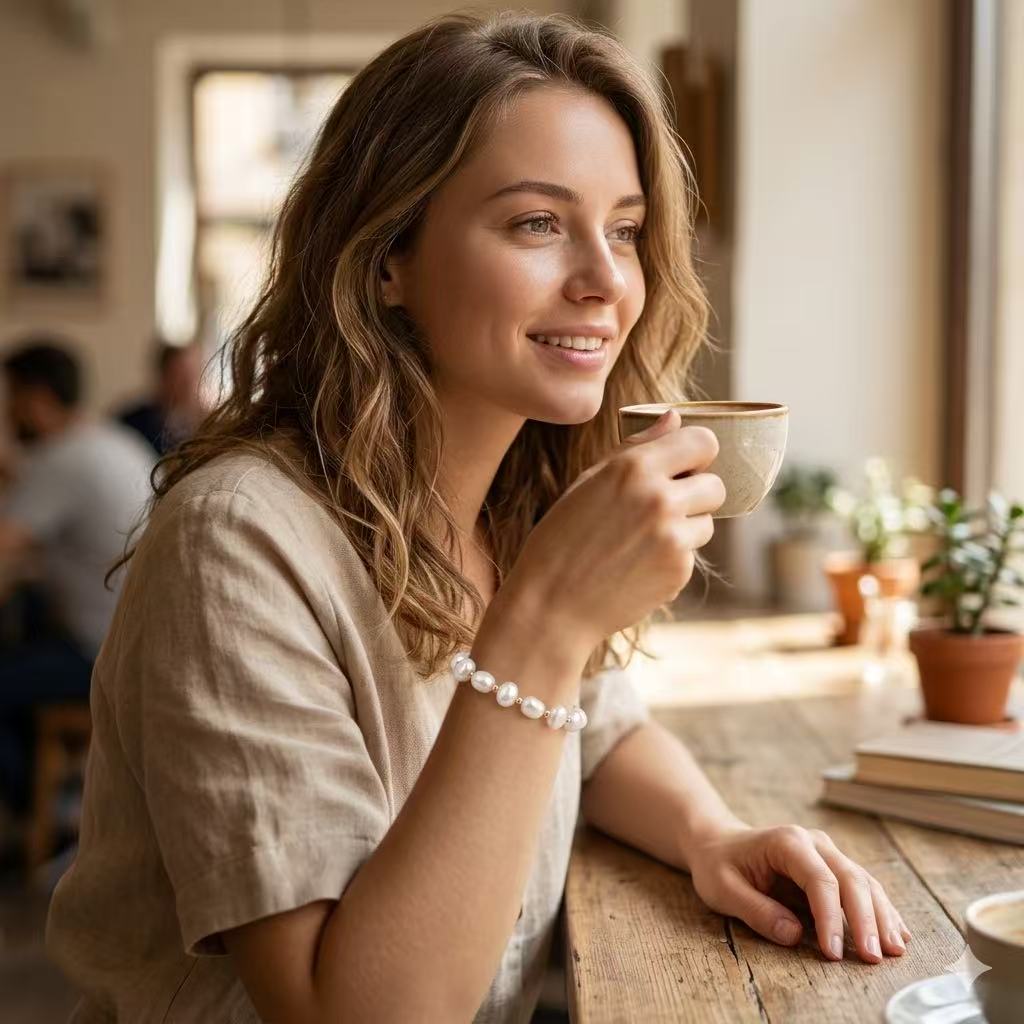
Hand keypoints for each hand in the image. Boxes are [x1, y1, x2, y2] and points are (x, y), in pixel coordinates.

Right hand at [506, 409, 725, 649]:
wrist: (551, 603)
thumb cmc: (561, 538)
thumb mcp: (588, 482)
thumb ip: (636, 447)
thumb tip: (675, 418)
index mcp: (634, 468)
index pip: (703, 441)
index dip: (696, 453)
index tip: (683, 466)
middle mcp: (660, 498)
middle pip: (716, 485)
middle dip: (696, 494)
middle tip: (662, 508)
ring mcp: (673, 537)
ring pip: (708, 522)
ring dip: (686, 527)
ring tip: (641, 540)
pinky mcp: (679, 571)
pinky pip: (692, 554)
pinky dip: (672, 558)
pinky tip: (636, 565)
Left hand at [685, 822, 911, 962]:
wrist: (718, 843)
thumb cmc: (719, 865)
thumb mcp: (723, 888)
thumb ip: (756, 910)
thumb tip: (794, 935)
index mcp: (787, 842)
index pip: (819, 880)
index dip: (831, 917)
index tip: (833, 954)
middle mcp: (814, 842)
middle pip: (851, 879)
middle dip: (866, 919)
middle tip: (875, 958)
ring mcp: (827, 852)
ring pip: (864, 882)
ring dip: (882, 916)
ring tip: (895, 950)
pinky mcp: (833, 867)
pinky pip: (864, 887)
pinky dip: (881, 910)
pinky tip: (898, 932)